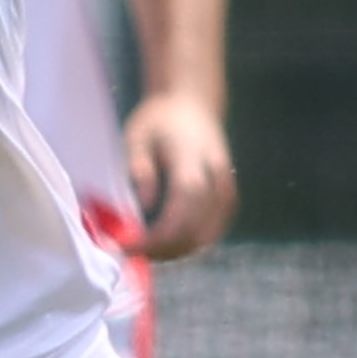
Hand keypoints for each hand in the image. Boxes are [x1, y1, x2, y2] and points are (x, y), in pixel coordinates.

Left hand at [125, 93, 237, 259]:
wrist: (193, 104)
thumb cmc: (160, 119)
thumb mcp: (137, 135)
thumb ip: (140, 168)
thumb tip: (145, 205)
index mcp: (191, 162)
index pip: (179, 213)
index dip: (156, 238)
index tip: (129, 247)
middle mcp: (215, 178)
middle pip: (195, 230)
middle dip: (162, 250)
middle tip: (131, 252)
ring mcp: (225, 188)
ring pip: (207, 236)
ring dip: (176, 251)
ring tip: (147, 251)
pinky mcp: (228, 196)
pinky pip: (214, 230)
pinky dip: (191, 243)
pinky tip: (170, 246)